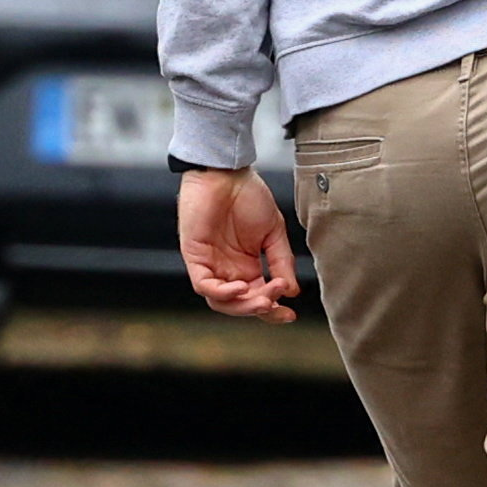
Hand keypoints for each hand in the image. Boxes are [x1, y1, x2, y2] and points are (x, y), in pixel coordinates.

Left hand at [176, 165, 298, 318]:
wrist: (227, 171)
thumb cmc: (247, 195)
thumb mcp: (273, 232)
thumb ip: (281, 261)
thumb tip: (292, 291)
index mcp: (246, 266)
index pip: (257, 298)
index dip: (272, 311)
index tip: (291, 314)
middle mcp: (227, 269)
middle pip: (240, 305)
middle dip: (260, 308)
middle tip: (277, 303)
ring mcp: (209, 264)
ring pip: (221, 301)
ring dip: (243, 305)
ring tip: (263, 299)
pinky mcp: (194, 255)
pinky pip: (203, 285)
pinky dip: (221, 292)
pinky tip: (241, 288)